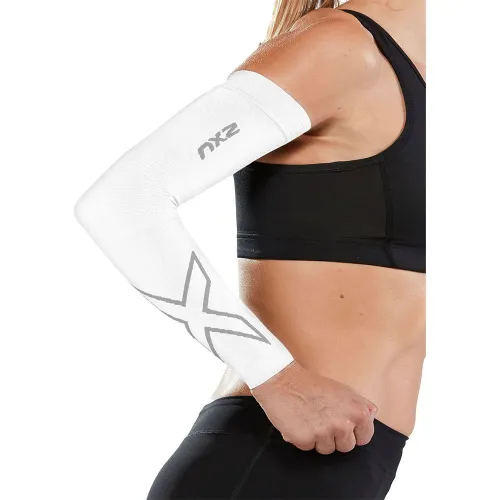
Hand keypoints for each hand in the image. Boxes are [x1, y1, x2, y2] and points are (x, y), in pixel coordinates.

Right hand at [251, 360, 377, 454]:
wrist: (283, 380)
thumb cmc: (311, 384)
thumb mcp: (342, 389)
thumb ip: (360, 404)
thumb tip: (372, 413)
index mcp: (357, 411)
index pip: (364, 437)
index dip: (352, 431)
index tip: (341, 423)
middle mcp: (344, 423)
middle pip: (346, 446)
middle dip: (334, 436)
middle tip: (321, 418)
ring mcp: (324, 433)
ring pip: (326, 449)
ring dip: (317, 438)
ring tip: (308, 418)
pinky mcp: (305, 439)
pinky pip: (307, 448)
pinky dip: (301, 437)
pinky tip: (297, 421)